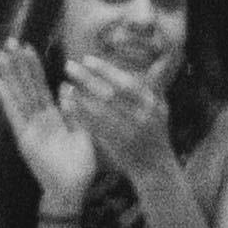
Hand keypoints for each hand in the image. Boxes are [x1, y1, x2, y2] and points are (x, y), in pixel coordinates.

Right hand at [0, 43, 99, 207]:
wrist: (71, 191)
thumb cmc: (79, 166)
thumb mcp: (84, 135)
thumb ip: (75, 113)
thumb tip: (67, 88)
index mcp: (54, 117)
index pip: (41, 86)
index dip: (34, 68)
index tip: (28, 48)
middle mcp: (38, 119)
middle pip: (27, 86)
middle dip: (18, 64)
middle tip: (9, 41)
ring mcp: (30, 127)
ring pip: (19, 96)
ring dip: (10, 75)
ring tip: (1, 55)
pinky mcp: (25, 138)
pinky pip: (16, 115)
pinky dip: (7, 100)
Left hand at [71, 54, 183, 192]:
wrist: (156, 168)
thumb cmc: (155, 134)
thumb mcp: (161, 109)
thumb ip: (151, 88)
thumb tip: (142, 64)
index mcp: (154, 105)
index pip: (127, 82)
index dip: (105, 70)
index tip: (87, 59)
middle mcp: (144, 118)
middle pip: (111, 94)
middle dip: (88, 78)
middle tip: (69, 66)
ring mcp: (130, 133)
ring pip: (100, 111)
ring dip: (80, 96)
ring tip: (65, 85)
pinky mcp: (117, 146)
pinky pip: (94, 127)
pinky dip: (80, 114)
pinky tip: (68, 104)